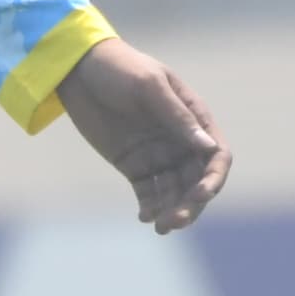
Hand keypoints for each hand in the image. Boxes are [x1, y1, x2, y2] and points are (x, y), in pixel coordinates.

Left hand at [57, 37, 229, 233]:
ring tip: (160, 226)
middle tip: (174, 221)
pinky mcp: (134, 166)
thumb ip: (177, 117)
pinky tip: (144, 217)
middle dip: (190, 203)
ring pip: (174, 191)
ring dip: (171, 210)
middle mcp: (180, 140)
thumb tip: (207, 147)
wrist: (79, 70)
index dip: (213, 178)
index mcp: (193, 118)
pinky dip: (150, 207)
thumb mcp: (148, 87)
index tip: (199, 195)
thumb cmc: (120, 68)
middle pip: (196, 180)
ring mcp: (158, 155)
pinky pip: (149, 193)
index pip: (215, 155)